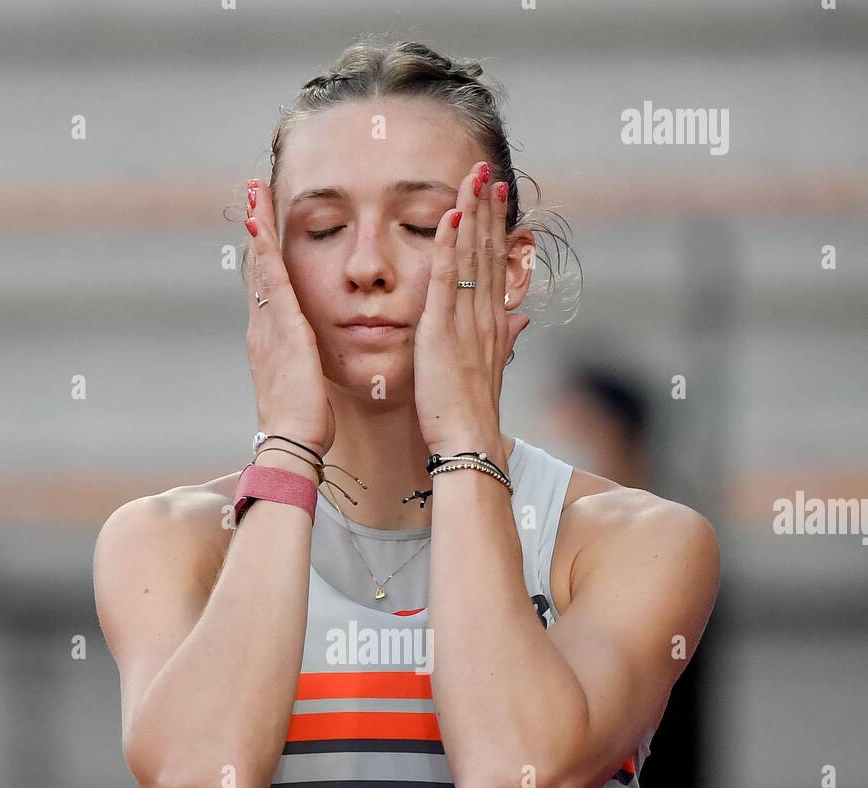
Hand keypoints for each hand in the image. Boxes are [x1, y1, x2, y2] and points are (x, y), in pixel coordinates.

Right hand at [245, 180, 335, 458]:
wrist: (292, 443)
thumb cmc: (304, 425)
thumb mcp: (307, 388)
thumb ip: (308, 369)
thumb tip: (312, 365)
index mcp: (270, 343)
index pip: (268, 291)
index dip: (266, 259)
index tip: (266, 229)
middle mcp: (263, 330)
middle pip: (259, 271)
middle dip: (258, 232)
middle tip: (255, 194)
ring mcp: (268, 328)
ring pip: (262, 268)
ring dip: (260, 229)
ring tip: (256, 193)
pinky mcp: (283, 330)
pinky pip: (272, 281)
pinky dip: (267, 251)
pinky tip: (262, 224)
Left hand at [413, 159, 530, 463]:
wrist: (469, 441)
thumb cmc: (471, 413)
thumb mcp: (492, 369)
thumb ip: (506, 338)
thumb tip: (522, 318)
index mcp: (493, 323)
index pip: (495, 264)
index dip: (495, 227)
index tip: (496, 195)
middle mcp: (485, 314)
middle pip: (487, 250)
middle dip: (486, 208)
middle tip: (486, 169)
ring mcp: (466, 320)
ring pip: (470, 255)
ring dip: (470, 212)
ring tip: (472, 177)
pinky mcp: (442, 329)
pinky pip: (446, 277)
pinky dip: (448, 244)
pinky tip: (450, 215)